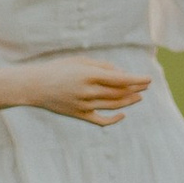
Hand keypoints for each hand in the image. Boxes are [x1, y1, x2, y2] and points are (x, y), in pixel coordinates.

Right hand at [23, 56, 152, 124]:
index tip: (149, 79)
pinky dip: (114, 119)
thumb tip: (121, 74)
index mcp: (89, 75)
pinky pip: (101, 120)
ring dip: (128, 102)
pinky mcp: (79, 115)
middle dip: (135, 89)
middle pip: (119, 93)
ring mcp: (84, 105)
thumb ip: (102, 66)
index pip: (120, 79)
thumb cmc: (59, 69)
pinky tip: (122, 114)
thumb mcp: (80, 61)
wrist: (35, 86)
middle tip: (146, 86)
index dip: (136, 80)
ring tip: (139, 97)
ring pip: (113, 106)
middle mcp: (88, 91)